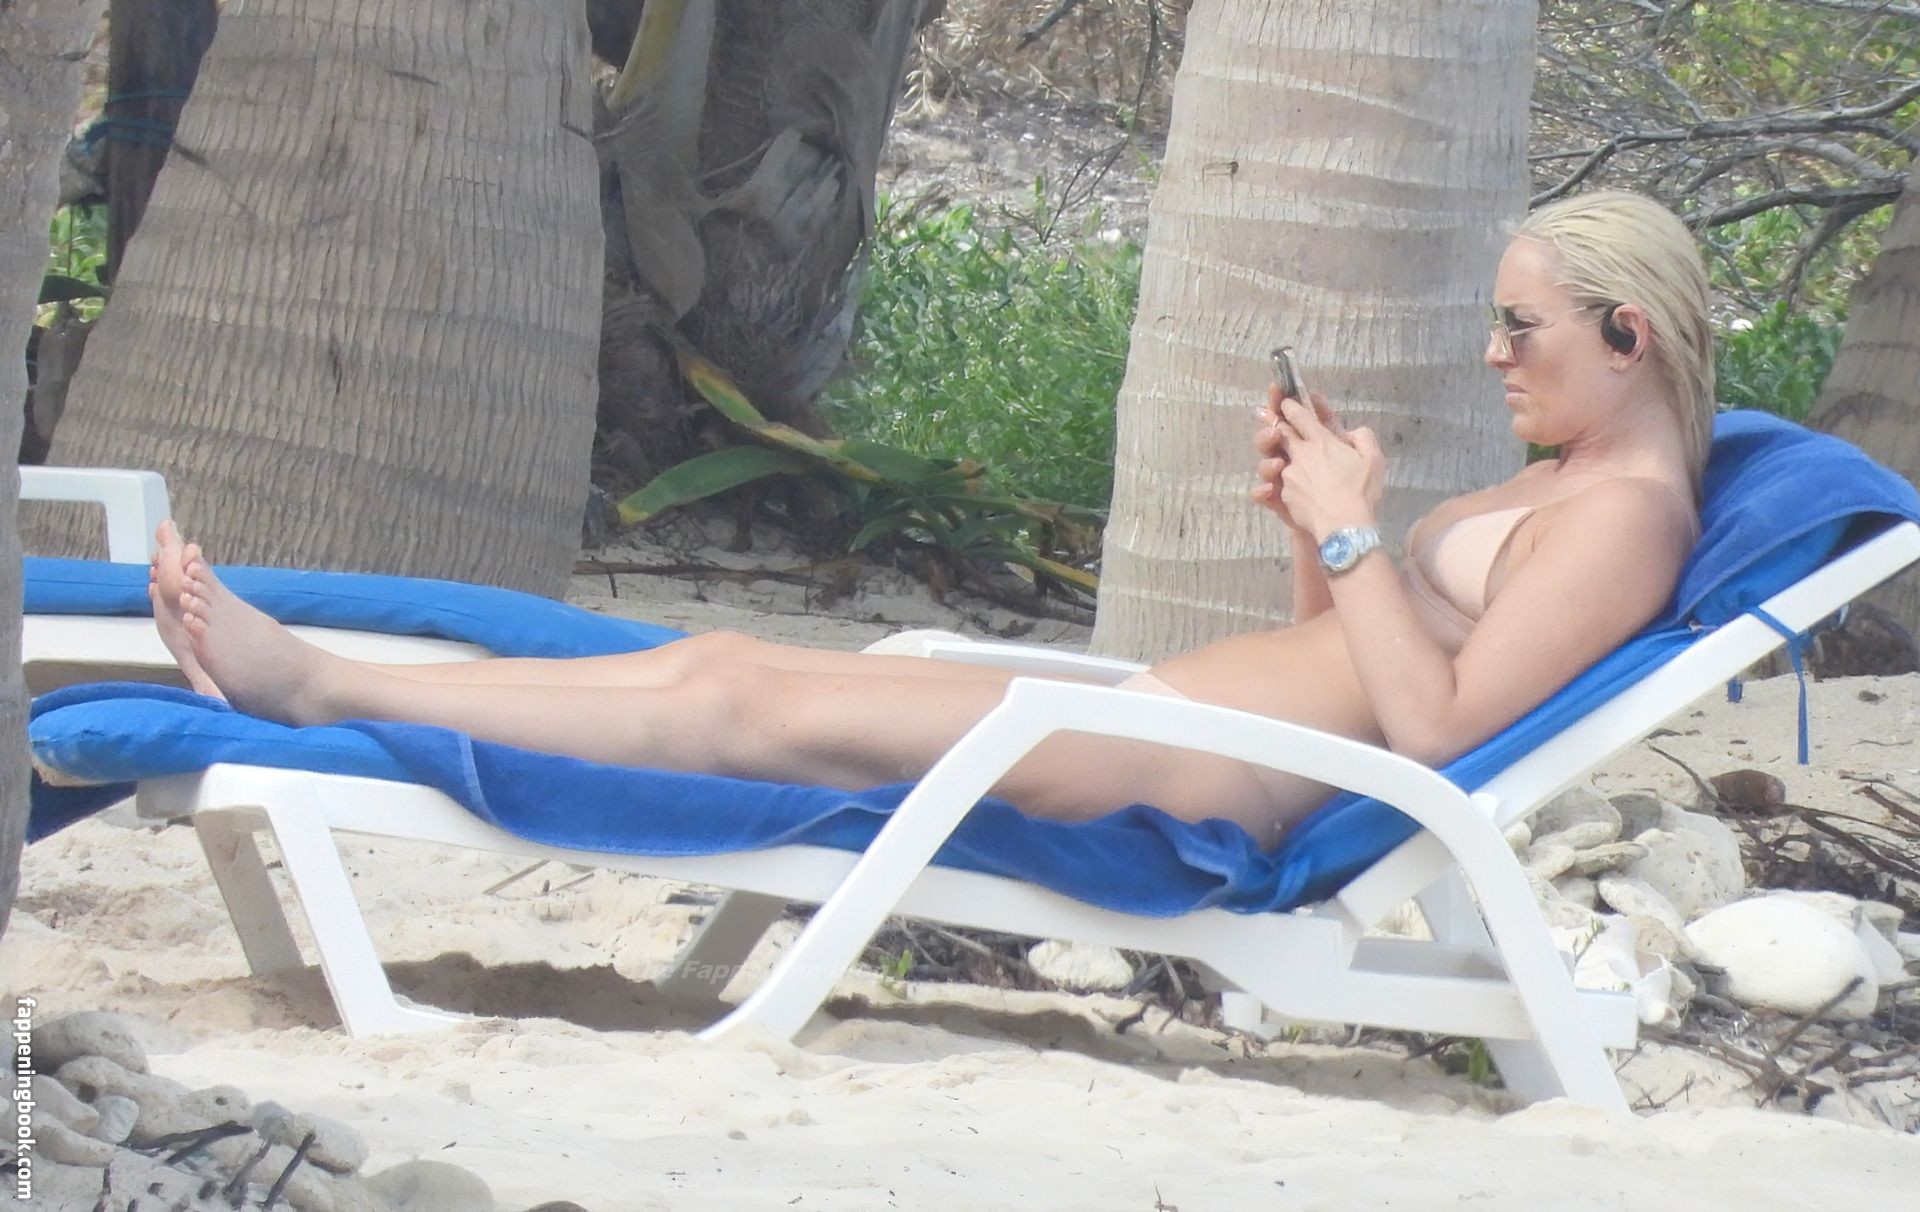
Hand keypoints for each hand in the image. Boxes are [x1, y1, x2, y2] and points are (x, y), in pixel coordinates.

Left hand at [1261, 394, 1384, 538]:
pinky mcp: (1283, 495)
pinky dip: (1278, 484)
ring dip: (1277, 457)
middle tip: (1267, 417)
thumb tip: (1353, 432)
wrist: (1342, 524)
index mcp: (1321, 441)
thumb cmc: (1360, 490)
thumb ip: (1363, 437)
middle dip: (1273, 424)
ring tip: (1280, 462)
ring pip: (1276, 459)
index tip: (1285, 402)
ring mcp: (1289, 475)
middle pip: (1281, 433)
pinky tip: (1283, 490)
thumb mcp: (1373, 458)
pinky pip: (1276, 485)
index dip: (1291, 406)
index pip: (1300, 416)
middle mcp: (1300, 453)